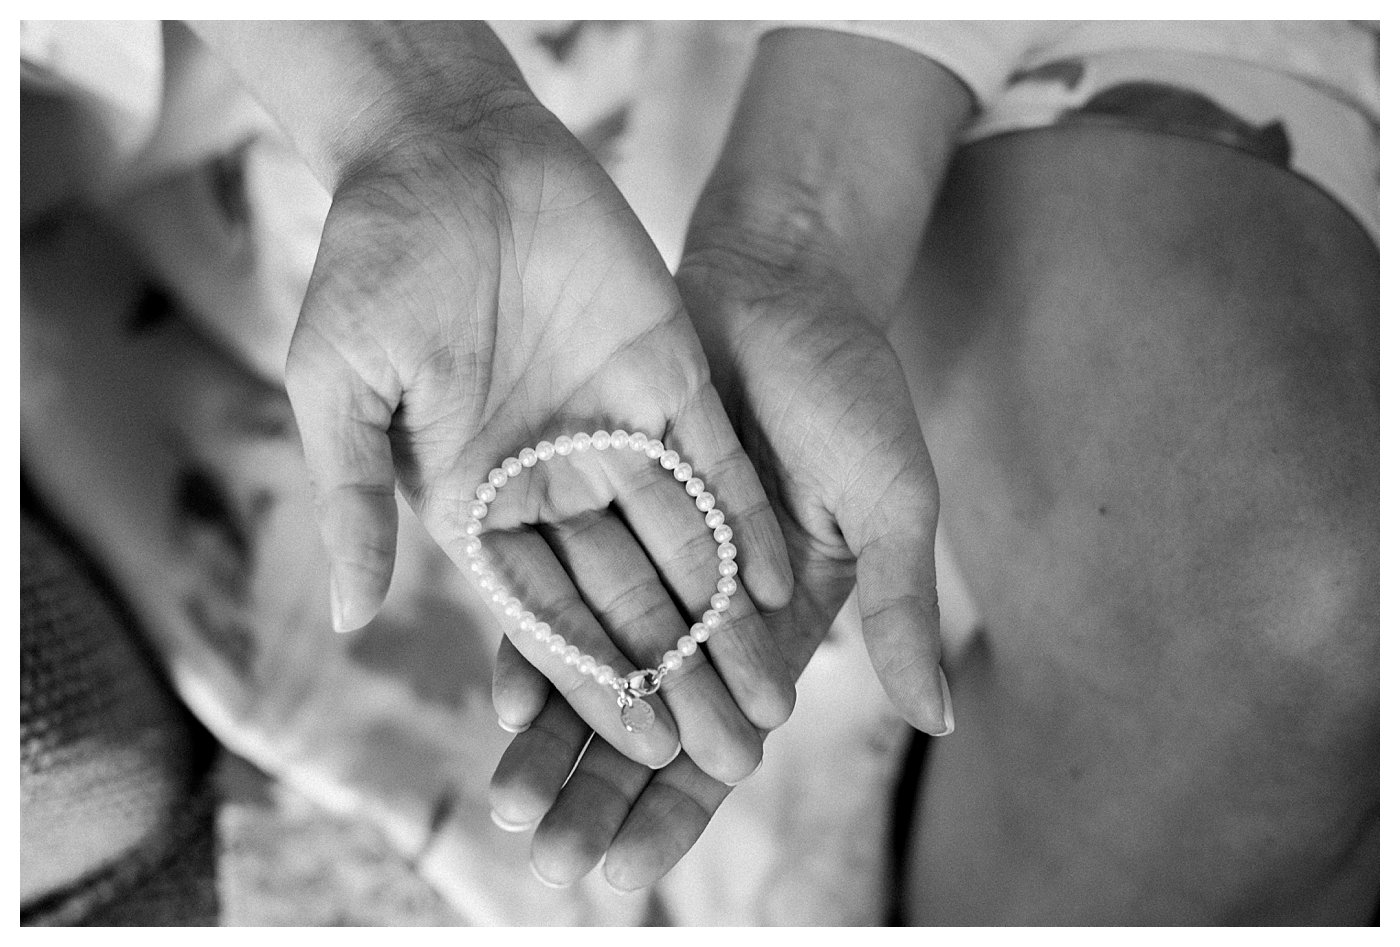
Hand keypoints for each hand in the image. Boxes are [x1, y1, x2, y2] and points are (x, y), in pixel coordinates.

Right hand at [186, 22, 796, 779]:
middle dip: (679, 678)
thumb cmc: (370, 261)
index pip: (545, 614)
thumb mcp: (339, 386)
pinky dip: (744, 520)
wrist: (444, 149)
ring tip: (775, 697)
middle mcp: (554, 479)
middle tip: (733, 757)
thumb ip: (354, 498)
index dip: (599, 683)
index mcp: (476, 499)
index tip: (646, 751)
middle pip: (627, 600)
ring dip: (725, 623)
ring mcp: (615, 428)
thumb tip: (348, 618)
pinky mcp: (668, 374)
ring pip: (682, 547)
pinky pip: (715, 461)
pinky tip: (780, 582)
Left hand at [489, 240, 949, 886]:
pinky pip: (560, 590)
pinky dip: (534, 647)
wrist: (782, 285)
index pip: (721, 738)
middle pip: (647, 722)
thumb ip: (901, 605)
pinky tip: (499, 703)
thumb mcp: (891, 501)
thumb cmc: (853, 390)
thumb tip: (938, 716)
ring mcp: (650, 563)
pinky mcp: (601, 509)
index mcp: (777, 626)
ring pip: (596, 670)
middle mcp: (707, 610)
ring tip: (507, 807)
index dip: (676, 806)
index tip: (624, 871)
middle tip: (542, 863)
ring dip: (556, 742)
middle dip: (598, 796)